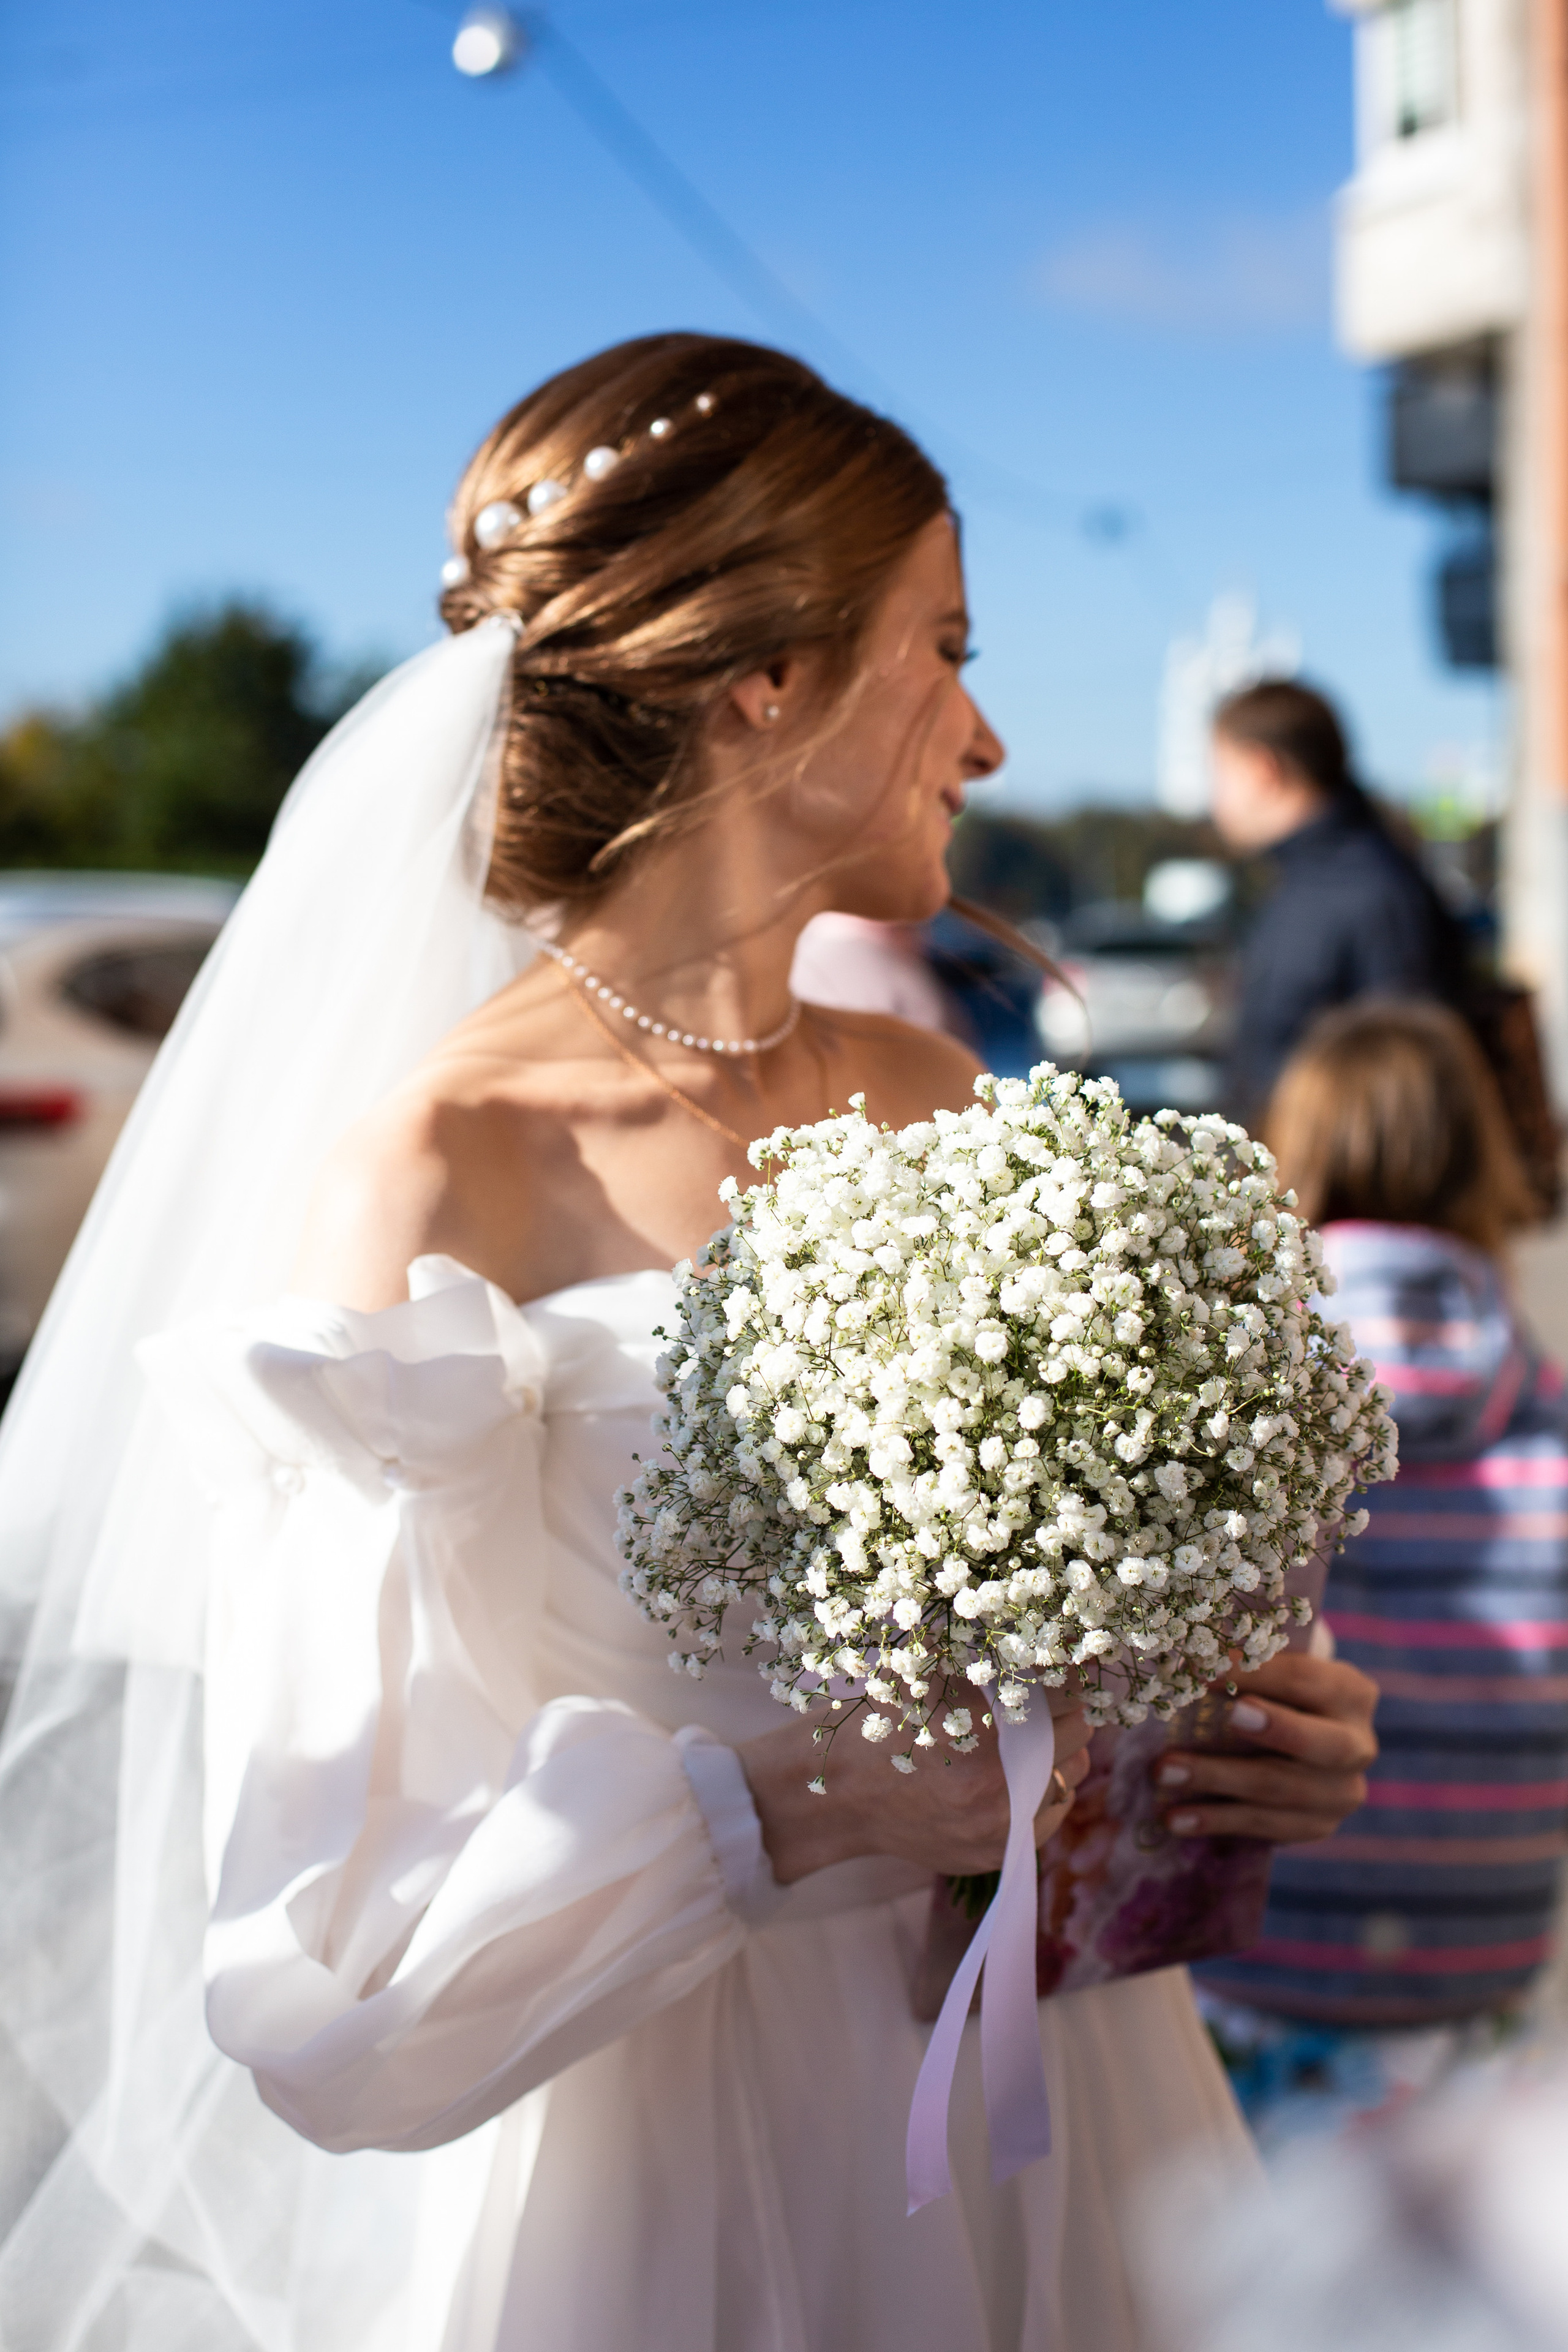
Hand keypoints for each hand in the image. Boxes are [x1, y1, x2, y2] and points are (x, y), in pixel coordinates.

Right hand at [739, 1689, 1091, 1886]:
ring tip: (1035, 1738)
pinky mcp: (996, 1854)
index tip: (1065, 1662)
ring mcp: (1000, 1828)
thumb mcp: (928, 1673)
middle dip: (1067, 1712)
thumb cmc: (883, 1721)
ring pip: (1071, 1779)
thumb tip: (1042, 1634)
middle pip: (1078, 1737)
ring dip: (1061, 1754)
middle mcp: (1000, 1787)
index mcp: (985, 1733)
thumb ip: (985, 1659)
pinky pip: (1050, 1817)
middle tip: (1050, 1699)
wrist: (842, 1792)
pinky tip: (1019, 1775)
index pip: (1066, 1695)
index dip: (1069, 1673)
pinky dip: (1044, 1792)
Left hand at [1152, 1650, 1377, 1844]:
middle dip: (1271, 1730)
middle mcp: (1357, 1746)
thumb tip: (1186, 1655)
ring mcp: (1341, 1793)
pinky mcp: (1316, 1826)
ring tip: (1165, 1772)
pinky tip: (1175, 1818)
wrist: (1300, 1738)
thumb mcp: (1274, 1669)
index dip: (1254, 1673)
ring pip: (1280, 1791)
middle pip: (1316, 1743)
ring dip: (1218, 1780)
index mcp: (1351, 1693)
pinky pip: (1265, 1827)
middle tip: (1228, 1718)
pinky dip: (1217, 1821)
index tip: (1202, 1669)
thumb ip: (1246, 1663)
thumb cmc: (1274, 1690)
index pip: (1303, 1679)